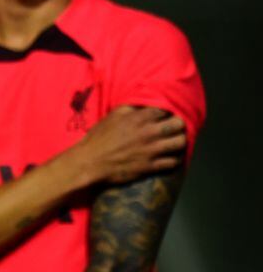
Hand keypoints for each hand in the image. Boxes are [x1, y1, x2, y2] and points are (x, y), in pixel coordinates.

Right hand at [66, 106, 185, 185]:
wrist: (91, 163)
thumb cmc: (98, 138)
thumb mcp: (112, 116)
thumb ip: (130, 108)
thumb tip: (143, 105)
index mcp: (139, 118)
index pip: (166, 110)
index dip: (166, 113)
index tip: (163, 116)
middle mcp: (149, 133)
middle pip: (178, 125)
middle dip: (177, 125)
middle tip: (172, 128)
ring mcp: (152, 150)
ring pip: (180, 143)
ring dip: (179, 141)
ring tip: (174, 142)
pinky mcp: (151, 166)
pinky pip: (173, 162)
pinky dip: (174, 159)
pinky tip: (170, 156)